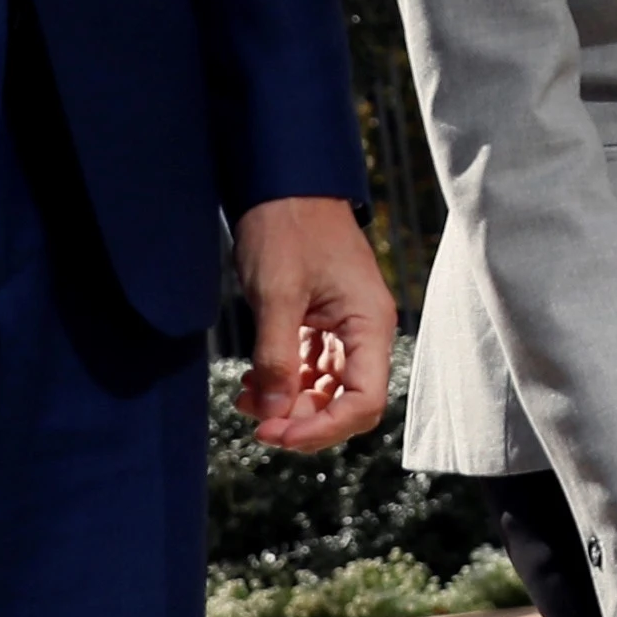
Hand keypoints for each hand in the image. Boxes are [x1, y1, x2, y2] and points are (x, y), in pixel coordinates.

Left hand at [233, 194, 396, 450]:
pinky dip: (283, 381)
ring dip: (289, 403)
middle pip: (346, 402)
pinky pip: (309, 367)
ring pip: (325, 388)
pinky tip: (252, 382)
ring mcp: (343, 327)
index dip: (323, 429)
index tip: (277, 435)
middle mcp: (364, 331)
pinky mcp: (321, 321)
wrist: (282, 181)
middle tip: (257, 425)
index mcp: (369, 324)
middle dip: (303, 420)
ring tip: (246, 399)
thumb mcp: (278, 294)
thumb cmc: (288, 226)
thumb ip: (277, 358)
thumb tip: (274, 415)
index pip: (364, 402)